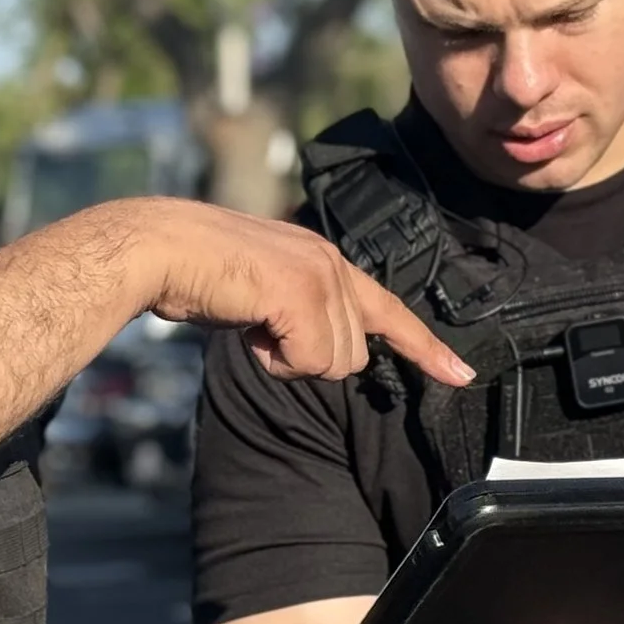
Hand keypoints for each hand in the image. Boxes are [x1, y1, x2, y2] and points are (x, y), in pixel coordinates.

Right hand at [110, 197, 472, 387]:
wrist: (163, 248)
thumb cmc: (199, 274)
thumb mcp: (264, 293)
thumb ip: (300, 314)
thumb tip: (316, 351)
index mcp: (326, 261)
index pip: (389, 311)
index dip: (426, 348)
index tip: (461, 375)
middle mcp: (332, 264)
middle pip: (353, 355)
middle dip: (307, 359)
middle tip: (262, 330)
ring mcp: (321, 277)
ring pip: (334, 362)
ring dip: (289, 359)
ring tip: (252, 321)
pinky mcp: (303, 294)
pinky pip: (309, 360)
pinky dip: (274, 359)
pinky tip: (249, 324)